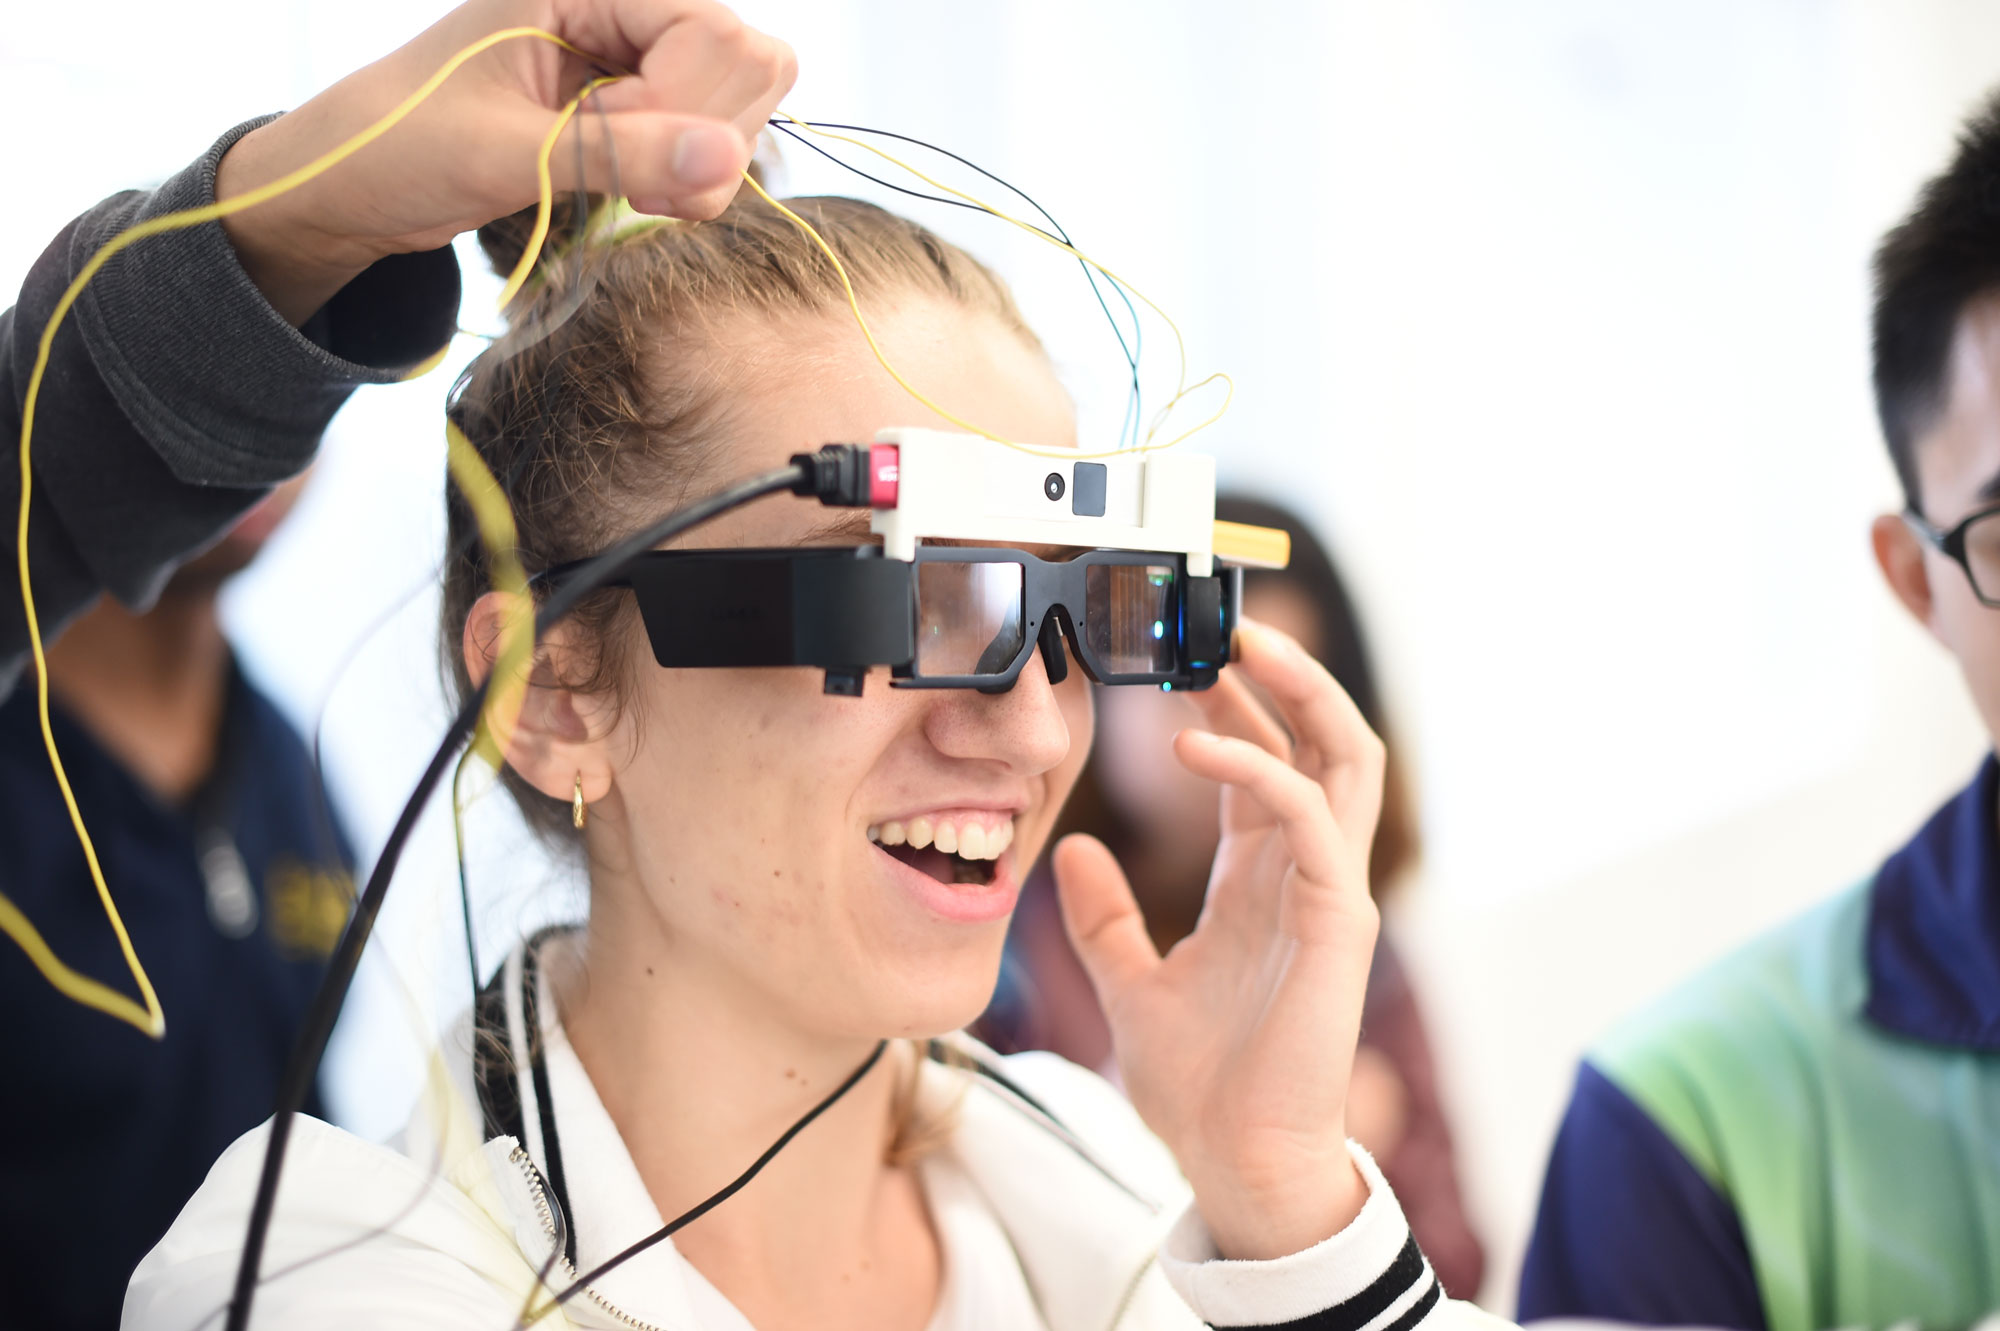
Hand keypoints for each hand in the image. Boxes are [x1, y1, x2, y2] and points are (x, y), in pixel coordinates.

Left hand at [216, 0, 794, 322]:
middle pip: (745, 61)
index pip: (712, 31)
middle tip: (623, 178)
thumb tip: (726, 161)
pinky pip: (715, 140)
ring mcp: (635, 57)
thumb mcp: (505, 152)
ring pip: (741, 103)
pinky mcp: (640, 107)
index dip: (684, 106)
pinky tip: (631, 192)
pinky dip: (689, 182)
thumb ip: (620, 154)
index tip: (612, 147)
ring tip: (622, 188)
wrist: (358, 182)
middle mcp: (620, 8)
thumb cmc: (402, 146)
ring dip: (700, 166)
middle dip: (702, 135)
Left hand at [1055, 621, 1385, 1260]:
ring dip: (1298, 691)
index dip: (1225, 701)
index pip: (1258, 759)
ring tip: (1236, 645)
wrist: (1234, 1162)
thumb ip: (1102, 916)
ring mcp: (1328, 888)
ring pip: (1342, 755)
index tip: (1172, 651)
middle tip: (1214, 619)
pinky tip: (1194, 746)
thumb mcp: (1129, 981)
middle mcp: (1302, 869)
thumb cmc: (1199, 1083)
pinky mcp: (1336, 917)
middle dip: (1275, 673)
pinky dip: (1257, 768)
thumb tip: (1066, 851)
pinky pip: (1308, 816)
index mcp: (1260, 877)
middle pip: (1314, 737)